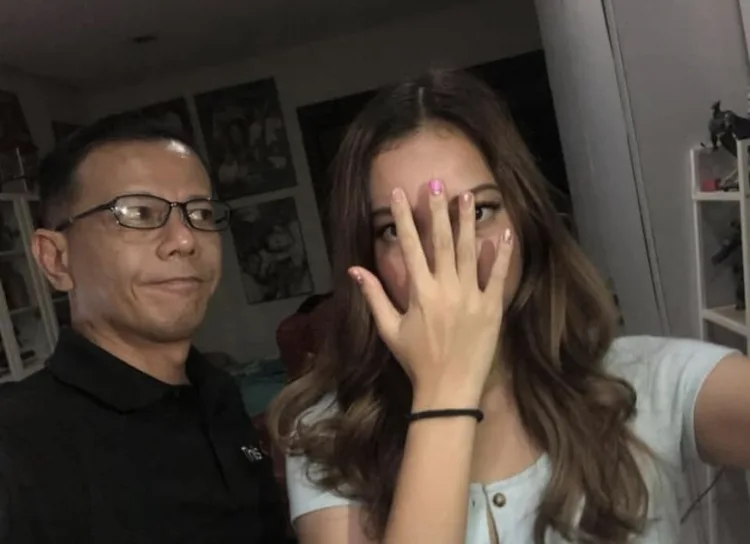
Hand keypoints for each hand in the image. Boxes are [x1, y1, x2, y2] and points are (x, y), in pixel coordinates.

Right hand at [349, 180, 512, 408]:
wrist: (448, 391)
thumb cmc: (416, 360)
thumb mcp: (390, 329)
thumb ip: (374, 296)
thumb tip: (354, 269)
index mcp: (420, 292)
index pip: (410, 246)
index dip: (403, 218)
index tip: (400, 193)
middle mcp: (446, 288)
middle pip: (441, 241)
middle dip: (437, 210)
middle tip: (436, 182)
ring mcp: (471, 297)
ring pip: (469, 251)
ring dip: (467, 222)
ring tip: (467, 196)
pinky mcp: (491, 307)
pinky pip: (497, 276)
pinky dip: (501, 254)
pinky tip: (505, 232)